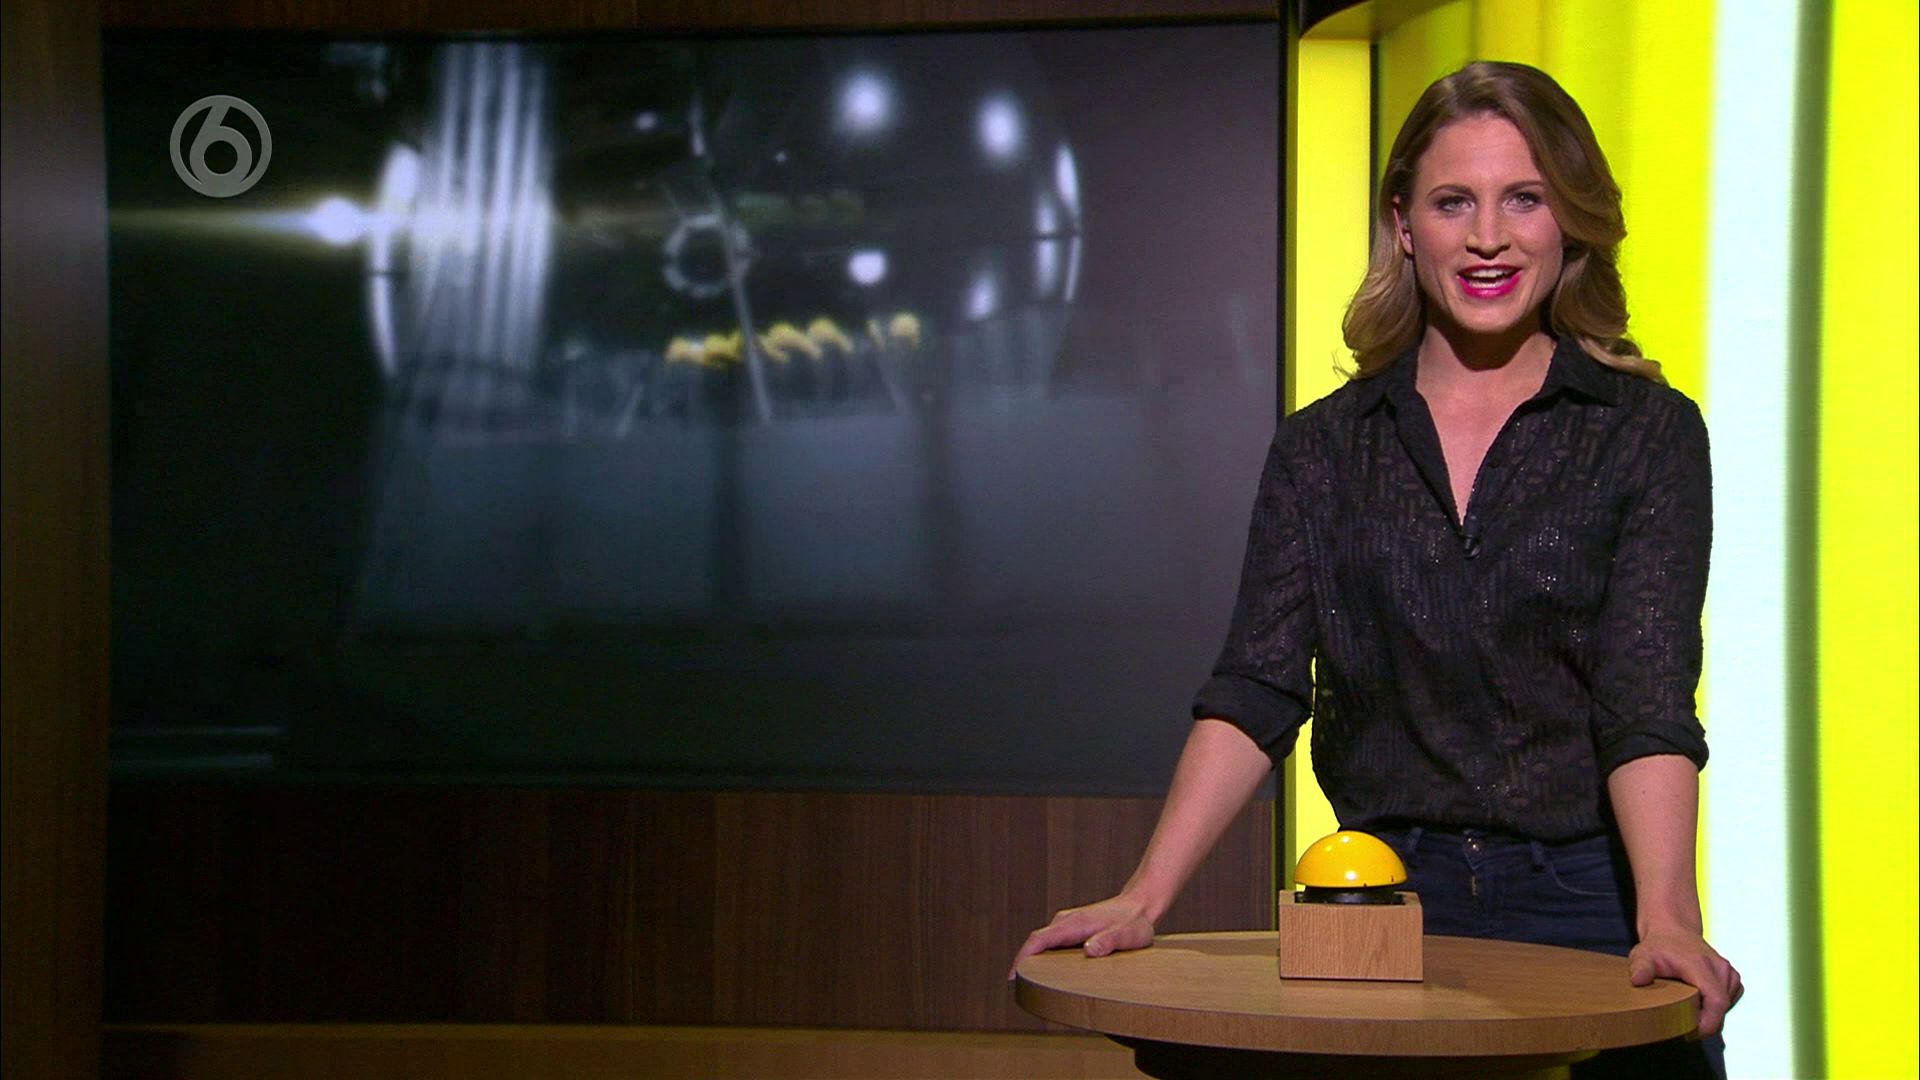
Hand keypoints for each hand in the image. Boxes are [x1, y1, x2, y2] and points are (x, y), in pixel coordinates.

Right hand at [1006, 894, 1155, 979]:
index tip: (1013, 976)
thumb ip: (1109, 941)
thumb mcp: (1127, 936)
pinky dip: (1044, 957)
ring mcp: (1068, 924)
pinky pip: (1052, 944)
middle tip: (1018, 988)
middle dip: (1023, 963)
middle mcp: (1066, 922)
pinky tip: (1047, 973)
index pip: (1039, 939)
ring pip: (1043, 943)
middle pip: (1036, 942)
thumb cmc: (1134, 922)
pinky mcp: (1073, 929)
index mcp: (1074, 924)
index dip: (1023, 957)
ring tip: (1029, 984)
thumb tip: (1089, 950)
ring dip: (1033, 961)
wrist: (1139, 905)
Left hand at [1627, 929, 1743, 1035]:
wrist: (1673, 930)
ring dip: (1709, 1014)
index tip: (1693, 1033)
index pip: (1717, 1001)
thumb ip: (1640, 967)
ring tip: (1686, 1009)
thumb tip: (1638, 980)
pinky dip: (1714, 1007)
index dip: (1709, 1022)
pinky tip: (1697, 1001)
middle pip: (1721, 1008)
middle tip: (1683, 1026)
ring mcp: (1729, 973)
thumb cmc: (1658, 946)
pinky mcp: (1732, 979)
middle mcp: (1721, 969)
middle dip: (1706, 1022)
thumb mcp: (1643, 955)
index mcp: (1702, 965)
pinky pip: (1728, 1001)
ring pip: (1725, 1006)